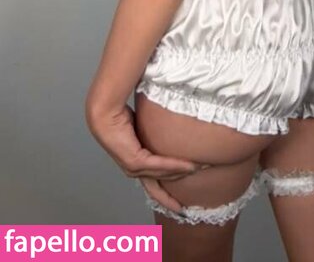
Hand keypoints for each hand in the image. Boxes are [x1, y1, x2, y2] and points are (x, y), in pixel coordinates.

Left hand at [85, 101, 210, 215]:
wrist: (106, 114)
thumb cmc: (120, 118)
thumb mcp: (142, 130)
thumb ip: (154, 136)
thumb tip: (171, 129)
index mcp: (134, 164)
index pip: (151, 183)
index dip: (164, 194)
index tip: (177, 202)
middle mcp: (133, 170)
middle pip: (154, 191)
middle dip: (169, 200)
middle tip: (184, 208)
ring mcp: (133, 168)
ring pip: (161, 176)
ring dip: (180, 175)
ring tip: (198, 171)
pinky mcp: (135, 161)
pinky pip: (159, 165)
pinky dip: (175, 166)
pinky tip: (188, 166)